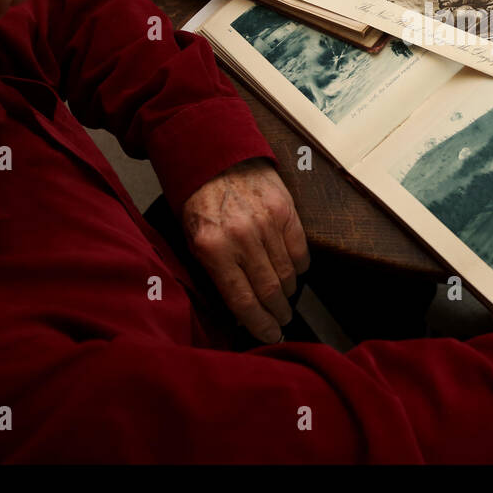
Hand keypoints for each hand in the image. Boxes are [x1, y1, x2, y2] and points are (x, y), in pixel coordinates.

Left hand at [181, 160, 309, 342]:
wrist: (216, 157)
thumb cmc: (200, 202)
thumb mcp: (193, 240)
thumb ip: (215, 273)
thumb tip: (240, 309)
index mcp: (213, 249)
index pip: (242, 300)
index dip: (259, 324)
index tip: (269, 335)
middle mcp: (241, 238)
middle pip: (269, 291)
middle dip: (277, 313)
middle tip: (280, 322)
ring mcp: (266, 223)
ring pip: (287, 273)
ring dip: (288, 293)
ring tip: (286, 301)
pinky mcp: (285, 210)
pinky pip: (299, 250)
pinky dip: (299, 267)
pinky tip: (294, 273)